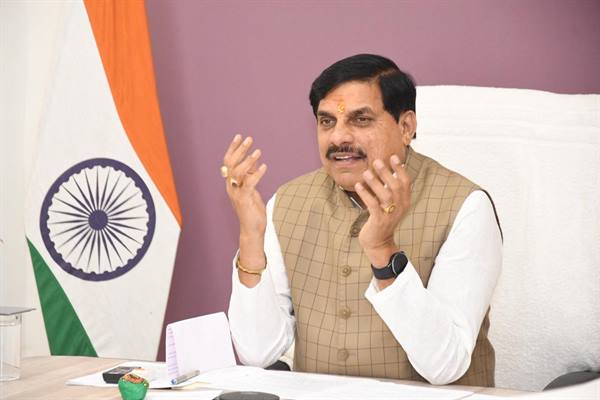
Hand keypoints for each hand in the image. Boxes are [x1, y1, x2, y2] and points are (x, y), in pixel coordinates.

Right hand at [223, 135, 267, 284]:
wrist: (252, 229)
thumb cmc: (252, 210)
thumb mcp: (251, 189)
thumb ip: (250, 175)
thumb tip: (254, 160)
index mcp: (231, 183)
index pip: (228, 162)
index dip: (233, 148)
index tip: (239, 136)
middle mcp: (231, 187)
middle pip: (231, 164)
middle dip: (239, 150)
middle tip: (249, 139)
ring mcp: (236, 193)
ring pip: (238, 172)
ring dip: (248, 160)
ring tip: (258, 151)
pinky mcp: (244, 200)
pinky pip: (249, 183)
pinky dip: (257, 174)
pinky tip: (264, 166)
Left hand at [354, 155, 410, 266]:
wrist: (379, 242)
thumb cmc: (383, 219)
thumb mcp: (391, 204)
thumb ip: (390, 189)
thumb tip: (387, 170)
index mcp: (405, 201)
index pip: (406, 182)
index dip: (400, 169)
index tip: (393, 157)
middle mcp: (400, 207)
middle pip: (395, 186)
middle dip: (386, 172)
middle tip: (376, 161)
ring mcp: (390, 214)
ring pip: (385, 195)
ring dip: (375, 182)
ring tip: (366, 173)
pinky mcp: (379, 220)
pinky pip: (373, 205)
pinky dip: (365, 194)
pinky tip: (358, 186)